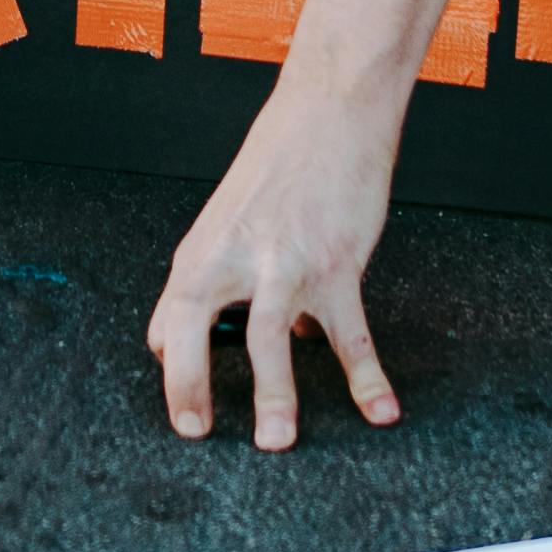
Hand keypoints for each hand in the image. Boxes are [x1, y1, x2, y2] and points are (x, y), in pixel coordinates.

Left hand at [145, 0, 444, 445]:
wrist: (330, 109)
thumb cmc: (285, 159)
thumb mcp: (242, 216)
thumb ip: (248, 276)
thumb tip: (287, 332)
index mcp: (202, 248)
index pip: (171, 320)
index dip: (176, 365)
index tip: (187, 406)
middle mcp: (234, 256)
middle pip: (194, 329)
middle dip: (189, 387)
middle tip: (197, 432)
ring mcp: (284, 262)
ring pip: (268, 341)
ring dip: (274, 397)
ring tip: (278, 443)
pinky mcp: (334, 263)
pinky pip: (349, 335)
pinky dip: (367, 377)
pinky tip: (380, 410)